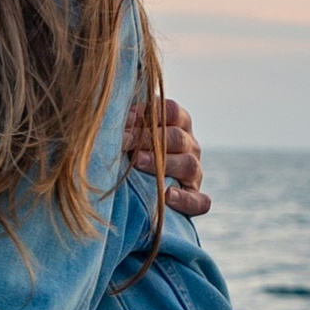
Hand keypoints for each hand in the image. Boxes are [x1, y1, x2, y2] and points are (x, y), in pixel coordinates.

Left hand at [127, 89, 210, 218]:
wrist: (138, 188)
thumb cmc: (130, 150)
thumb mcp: (130, 130)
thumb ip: (126, 118)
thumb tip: (110, 108)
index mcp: (178, 124)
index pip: (171, 111)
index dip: (149, 112)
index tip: (124, 118)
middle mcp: (190, 146)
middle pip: (177, 137)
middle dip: (149, 138)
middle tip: (124, 142)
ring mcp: (194, 173)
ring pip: (188, 165)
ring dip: (163, 163)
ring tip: (138, 162)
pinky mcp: (194, 198)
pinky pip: (199, 201)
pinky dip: (184, 199)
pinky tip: (166, 195)